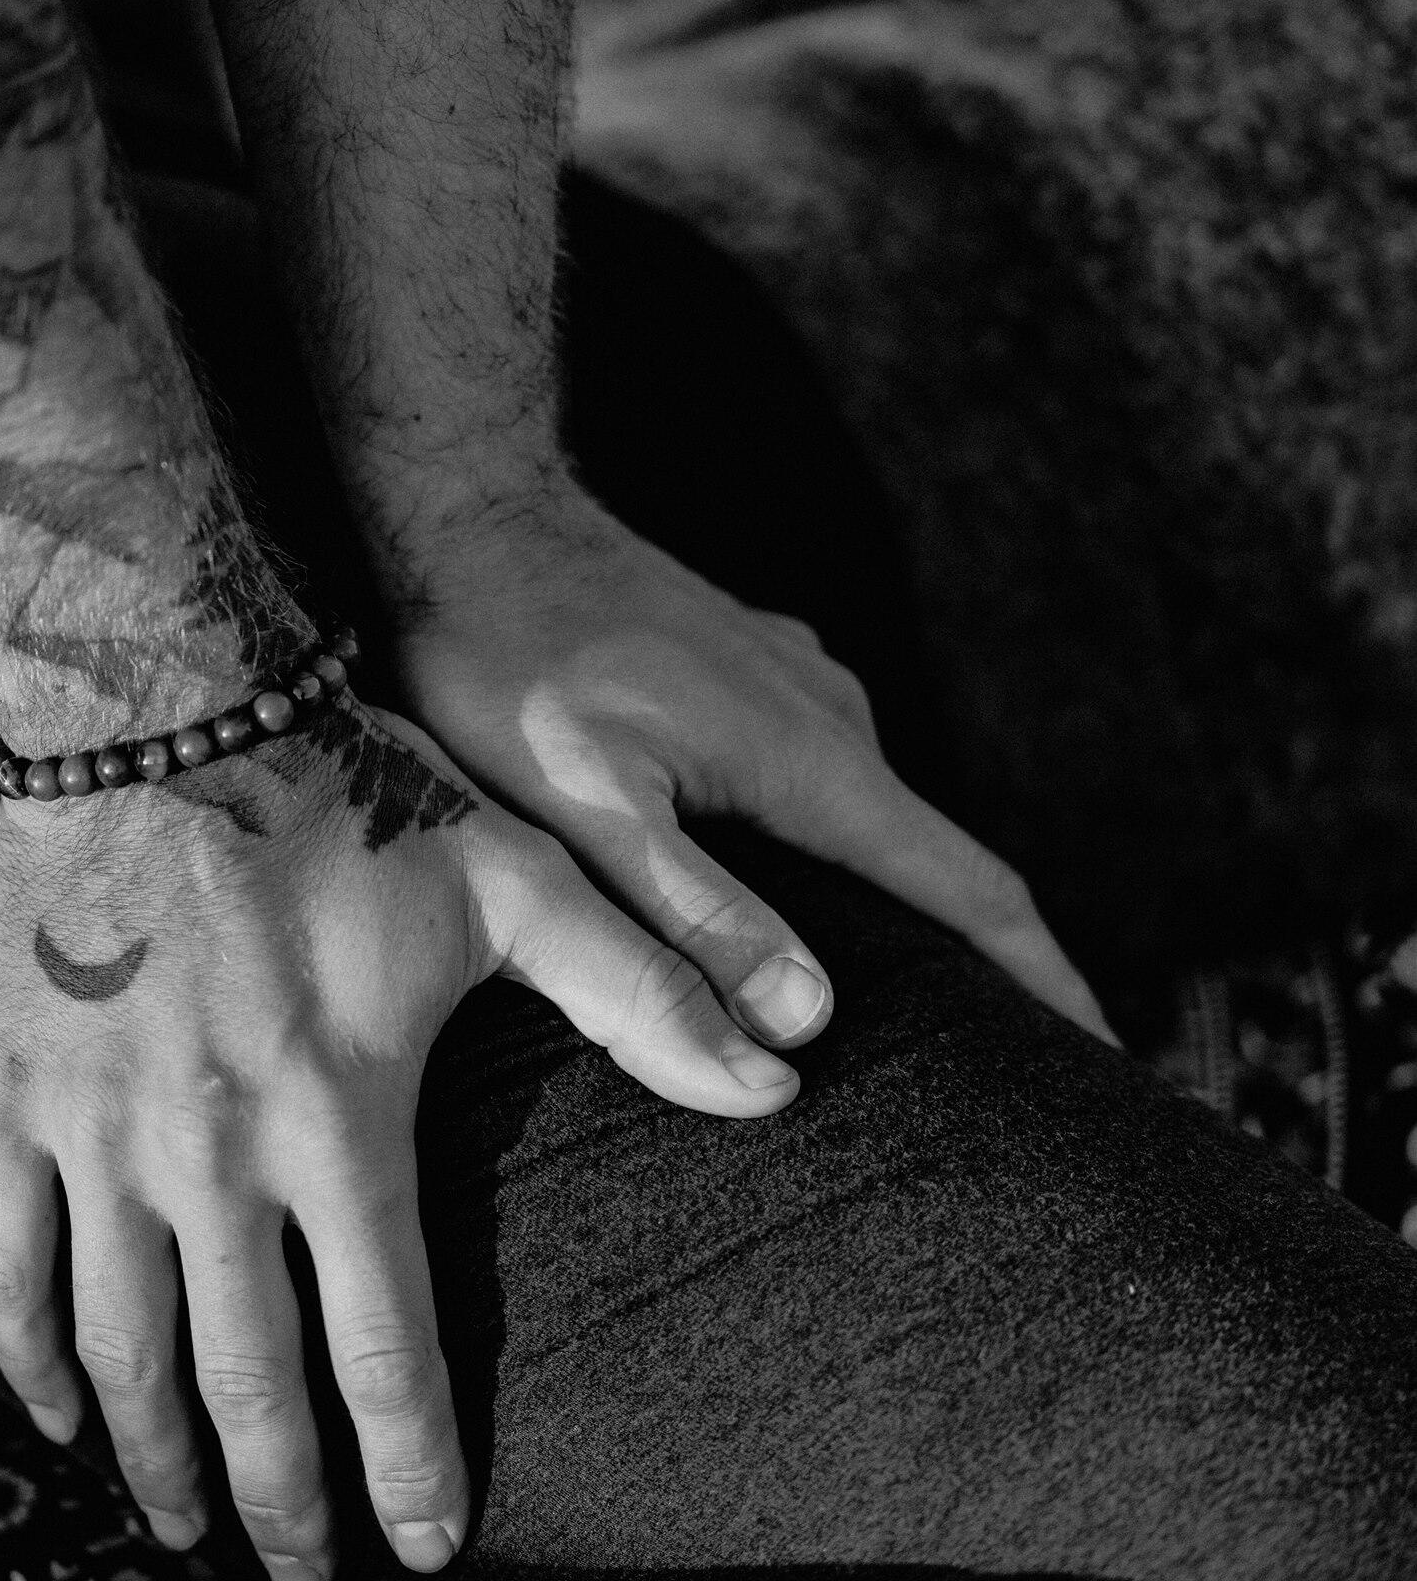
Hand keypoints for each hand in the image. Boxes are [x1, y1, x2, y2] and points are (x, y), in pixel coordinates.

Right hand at [0, 696, 799, 1580]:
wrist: (162, 703)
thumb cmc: (350, 793)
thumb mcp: (519, 884)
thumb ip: (650, 995)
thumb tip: (784, 1083)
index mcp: (341, 1120)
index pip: (384, 1347)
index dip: (411, 1465)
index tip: (433, 1545)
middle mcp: (211, 1153)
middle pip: (247, 1383)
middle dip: (281, 1505)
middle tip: (305, 1578)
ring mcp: (96, 1130)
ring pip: (120, 1350)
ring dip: (163, 1460)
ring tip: (194, 1525)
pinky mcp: (9, 1091)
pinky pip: (6, 1262)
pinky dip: (30, 1358)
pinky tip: (68, 1414)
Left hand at [391, 485, 1115, 1048]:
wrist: (473, 507)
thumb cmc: (505, 659)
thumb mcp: (588, 807)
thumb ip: (695, 914)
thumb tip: (812, 1019)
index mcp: (812, 761)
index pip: (970, 890)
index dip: (1045, 986)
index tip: (1107, 1065)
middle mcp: (830, 718)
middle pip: (938, 864)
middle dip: (991, 968)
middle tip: (1019, 1073)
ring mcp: (795, 687)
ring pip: (876, 823)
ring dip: (907, 908)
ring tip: (918, 1005)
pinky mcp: (751, 676)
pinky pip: (825, 781)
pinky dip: (840, 853)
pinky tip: (803, 895)